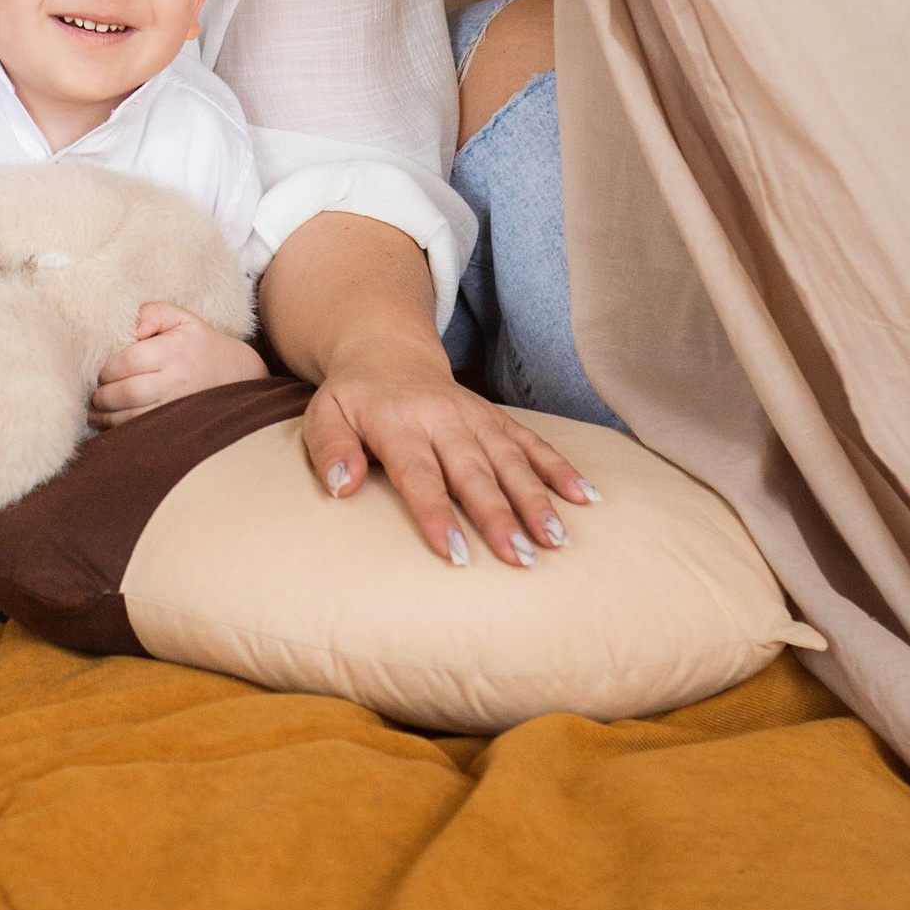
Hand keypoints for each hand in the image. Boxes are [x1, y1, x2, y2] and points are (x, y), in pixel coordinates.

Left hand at [89, 302, 265, 427]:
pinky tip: (112, 424)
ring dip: (107, 417)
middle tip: (96, 393)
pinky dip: (122, 431)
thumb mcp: (180, 317)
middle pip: (127, 393)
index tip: (102, 371)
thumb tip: (132, 326)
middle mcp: (175, 382)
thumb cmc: (199, 343)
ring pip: (132, 419)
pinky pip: (143, 433)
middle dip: (103, 396)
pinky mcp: (177, 427)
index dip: (107, 368)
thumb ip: (152, 312)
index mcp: (173, 352)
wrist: (235, 374)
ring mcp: (177, 408)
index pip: (128, 362)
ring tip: (96, 411)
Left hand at [301, 337, 598, 568]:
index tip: (455, 553)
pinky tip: (586, 497)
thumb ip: (329, 449)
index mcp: (398, 421)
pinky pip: (532, 442)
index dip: (436, 513)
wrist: (386, 352)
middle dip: (498, 515)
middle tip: (519, 557)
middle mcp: (443, 418)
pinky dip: (560, 468)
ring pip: (510, 459)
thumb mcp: (323, 414)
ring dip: (536, 499)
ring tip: (557, 538)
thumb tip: (341, 486)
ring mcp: (475, 417)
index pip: (419, 474)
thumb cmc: (352, 398)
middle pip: (474, 472)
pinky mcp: (496, 419)